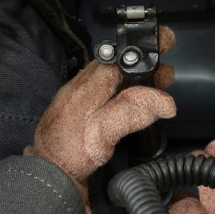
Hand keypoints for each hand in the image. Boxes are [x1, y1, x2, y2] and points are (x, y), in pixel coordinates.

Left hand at [25, 27, 176, 212]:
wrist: (48, 170)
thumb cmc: (72, 154)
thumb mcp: (104, 134)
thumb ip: (132, 113)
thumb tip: (164, 102)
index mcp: (89, 85)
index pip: (121, 58)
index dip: (146, 51)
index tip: (166, 42)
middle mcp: (83, 83)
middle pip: (118, 63)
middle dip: (144, 64)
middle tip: (166, 73)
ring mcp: (80, 93)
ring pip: (112, 74)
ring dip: (136, 76)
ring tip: (159, 82)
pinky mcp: (80, 104)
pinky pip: (105, 86)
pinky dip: (123, 86)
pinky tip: (135, 96)